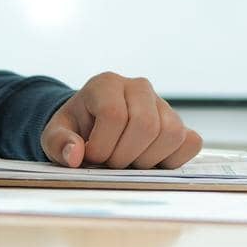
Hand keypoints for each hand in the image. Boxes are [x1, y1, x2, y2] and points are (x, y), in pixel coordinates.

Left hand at [42, 73, 202, 168]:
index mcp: (107, 84)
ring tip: (129, 162)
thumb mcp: (55, 134)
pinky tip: (150, 162)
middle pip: (146, 124)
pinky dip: (173, 160)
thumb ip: (59, 143)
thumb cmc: (75, 130)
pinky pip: (191, 142)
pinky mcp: (178, 123)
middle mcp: (138, 87)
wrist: (92, 127)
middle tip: (111, 163)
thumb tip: (75, 156)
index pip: (114, 115)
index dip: (101, 145)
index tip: (91, 156)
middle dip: (125, 155)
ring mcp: (162, 104)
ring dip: (148, 160)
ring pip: (172, 133)